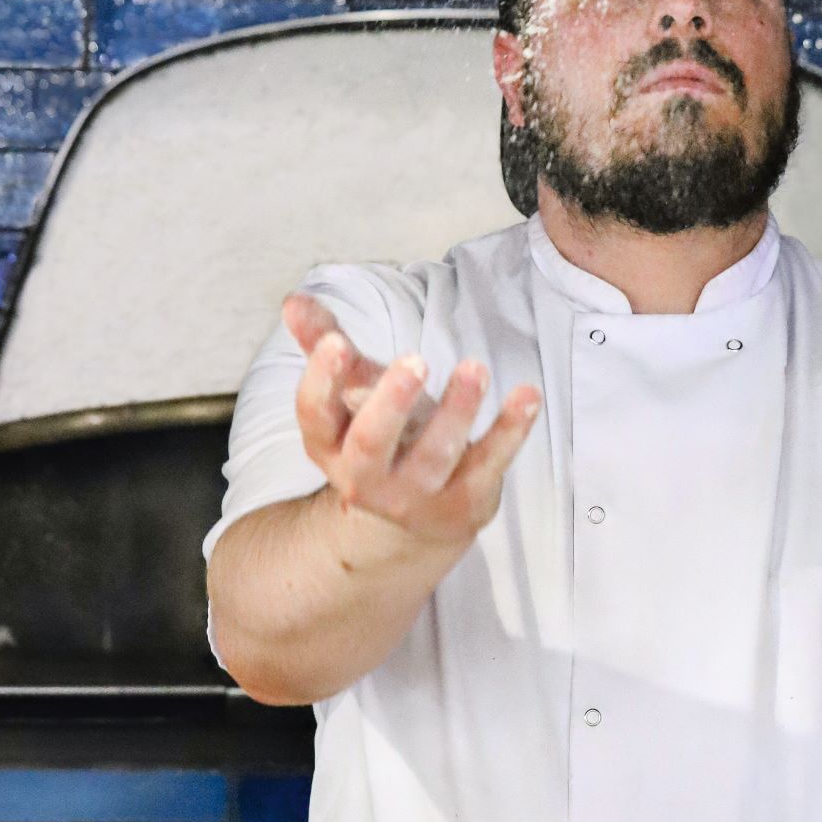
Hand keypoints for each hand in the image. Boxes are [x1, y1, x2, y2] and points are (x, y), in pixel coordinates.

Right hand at [284, 293, 541, 557]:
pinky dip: (511, 431)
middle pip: (370, 445)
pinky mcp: (465, 501)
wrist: (416, 520)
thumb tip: (292, 301)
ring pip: (435, 456)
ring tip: (475, 367)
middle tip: (415, 360)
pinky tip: (528, 394)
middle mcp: (366, 479)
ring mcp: (417, 495)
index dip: (321, 382)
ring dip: (457, 411)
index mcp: (331, 446)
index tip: (337, 342)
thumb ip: (325, 344)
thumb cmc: (380, 436)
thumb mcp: (351, 393)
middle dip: (391, 404)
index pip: (314, 417)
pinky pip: (489, 464)